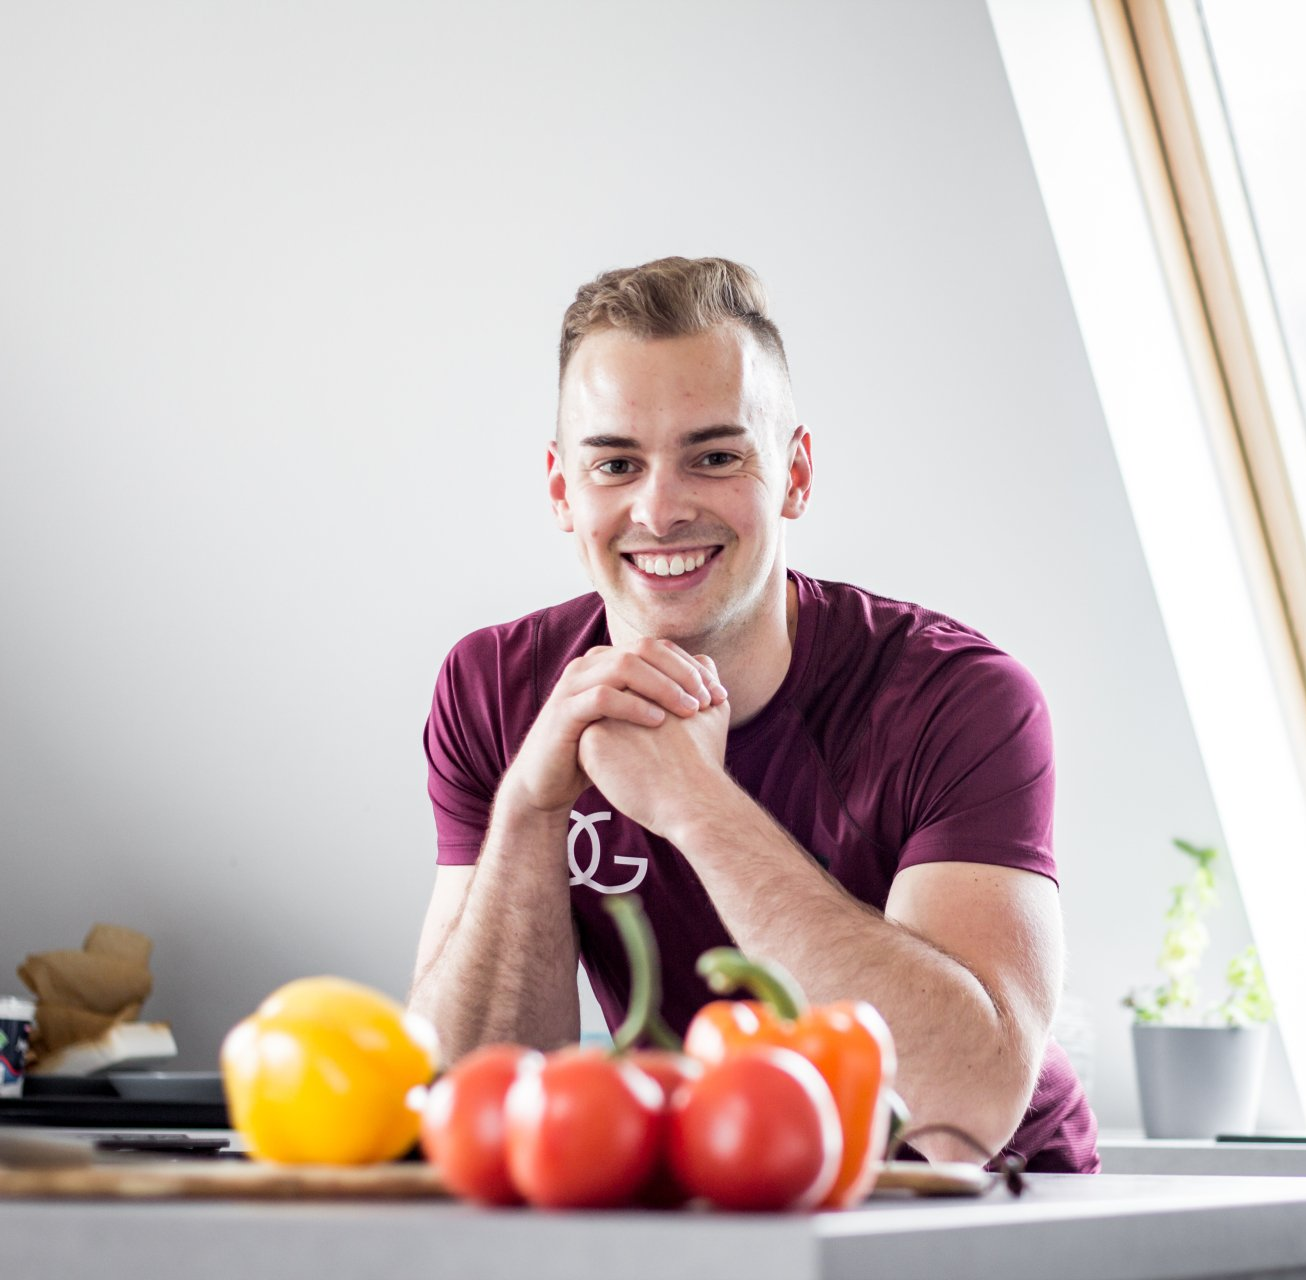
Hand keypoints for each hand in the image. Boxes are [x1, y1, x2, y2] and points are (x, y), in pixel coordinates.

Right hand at [499, 638, 727, 817]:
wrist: (547, 783)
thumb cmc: (599, 752)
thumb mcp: (634, 722)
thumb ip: (663, 701)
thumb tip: (711, 686)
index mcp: (609, 661)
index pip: (659, 648)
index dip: (693, 667)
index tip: (721, 695)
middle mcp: (590, 664)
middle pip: (645, 649)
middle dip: (682, 672)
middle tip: (707, 700)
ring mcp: (574, 685)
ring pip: (624, 667)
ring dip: (663, 686)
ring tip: (689, 710)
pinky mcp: (563, 712)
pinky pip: (601, 697)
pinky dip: (633, 706)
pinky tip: (658, 722)